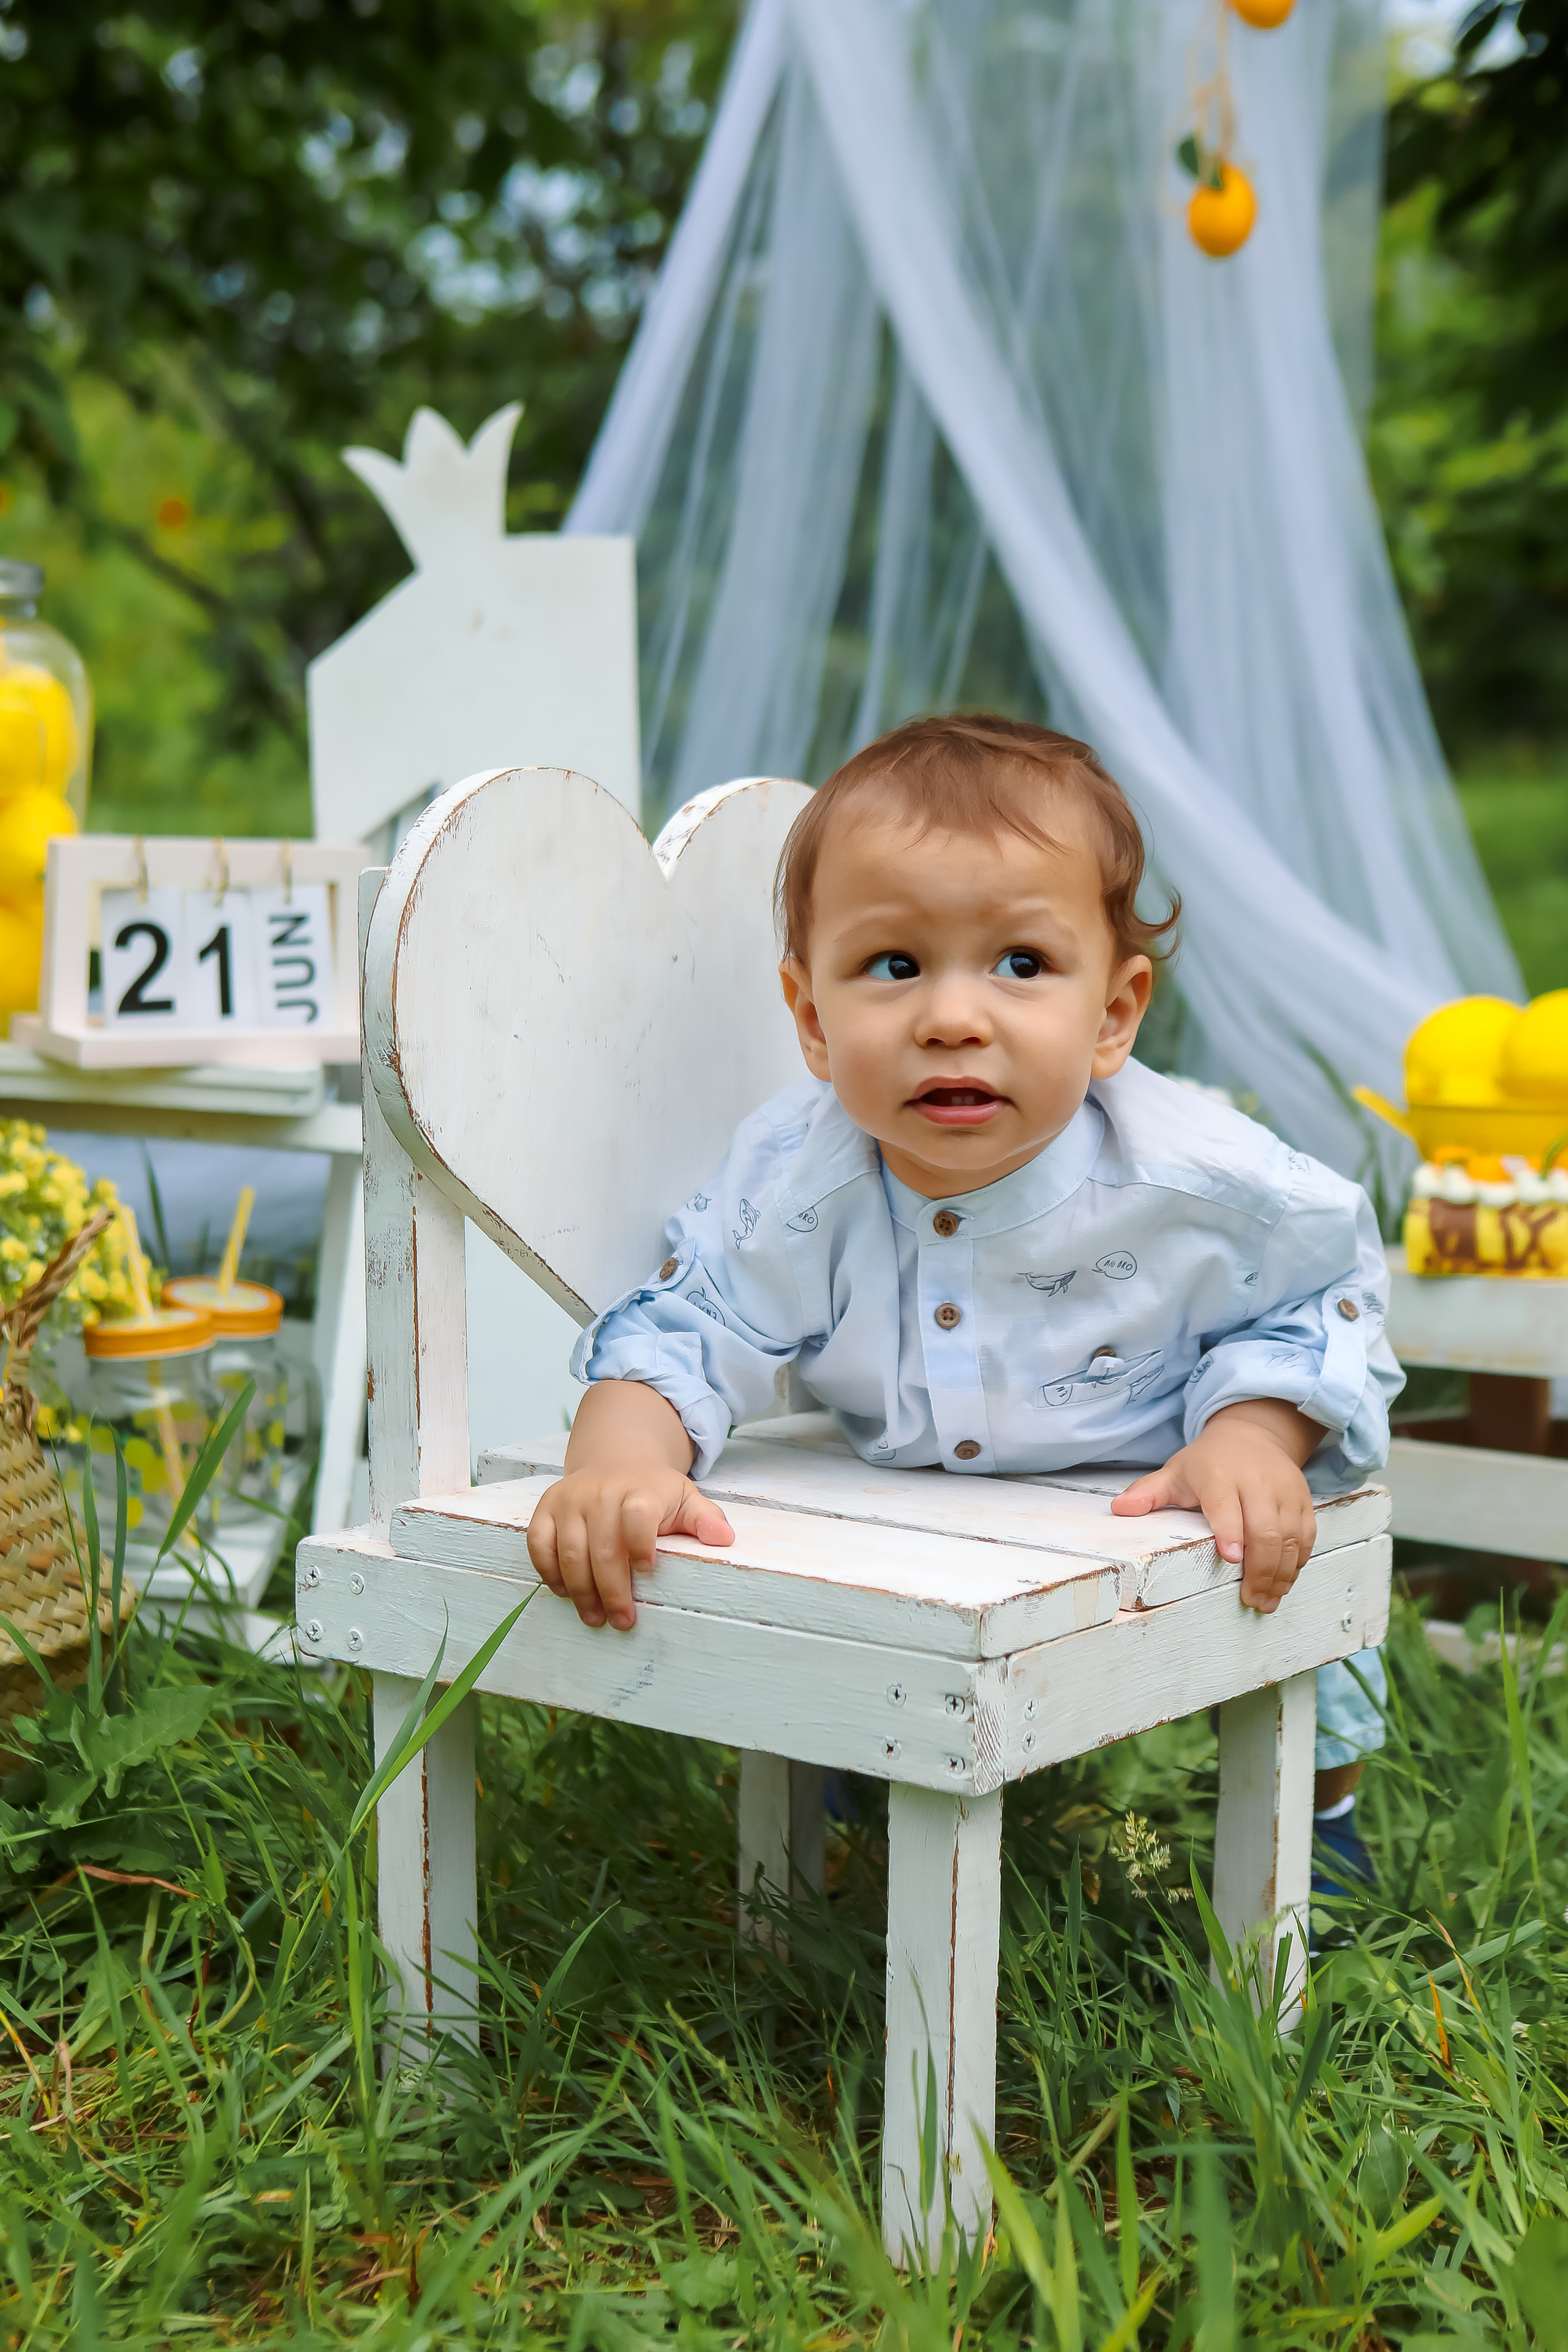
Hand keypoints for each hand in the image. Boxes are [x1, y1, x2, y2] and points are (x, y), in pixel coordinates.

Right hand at [527, 1466, 733, 1629]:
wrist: (614, 1460)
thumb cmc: (653, 1491)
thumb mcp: (685, 1498)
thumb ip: (704, 1518)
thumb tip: (724, 1539)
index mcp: (639, 1490)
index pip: (637, 1515)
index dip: (640, 1543)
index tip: (647, 1571)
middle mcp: (601, 1493)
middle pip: (603, 1548)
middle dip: (612, 1591)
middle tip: (622, 1621)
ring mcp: (570, 1501)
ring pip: (570, 1553)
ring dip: (582, 1593)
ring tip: (595, 1619)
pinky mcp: (546, 1509)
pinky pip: (539, 1545)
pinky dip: (549, 1573)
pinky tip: (566, 1594)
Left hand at [1111, 1399, 1317, 1612]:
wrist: (1253, 1434)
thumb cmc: (1208, 1462)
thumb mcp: (1175, 1471)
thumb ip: (1149, 1492)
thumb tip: (1119, 1509)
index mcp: (1220, 1475)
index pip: (1226, 1504)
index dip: (1230, 1532)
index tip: (1231, 1559)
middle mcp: (1257, 1482)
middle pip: (1265, 1529)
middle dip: (1261, 1570)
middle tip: (1251, 1601)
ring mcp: (1285, 1491)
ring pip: (1291, 1537)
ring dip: (1281, 1574)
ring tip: (1267, 1601)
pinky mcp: (1303, 1500)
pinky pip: (1307, 1536)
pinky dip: (1297, 1563)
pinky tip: (1284, 1583)